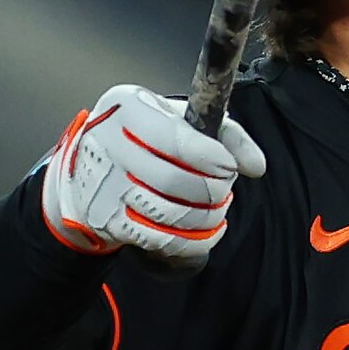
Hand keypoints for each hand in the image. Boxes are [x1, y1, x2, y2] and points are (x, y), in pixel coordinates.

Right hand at [41, 83, 258, 265]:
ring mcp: (105, 186)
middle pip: (174, 180)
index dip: (212, 159)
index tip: (229, 167)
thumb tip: (256, 165)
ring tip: (217, 208)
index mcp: (127, 108)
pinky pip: (160, 239)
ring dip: (206, 217)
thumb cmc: (144, 138)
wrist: (91, 168)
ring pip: (169, 213)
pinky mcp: (109, 220)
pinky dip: (193, 241)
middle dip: (212, 191)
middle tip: (223, 189)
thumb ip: (226, 134)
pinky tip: (208, 231)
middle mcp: (109, 144)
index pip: (176, 140)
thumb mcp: (180, 118)